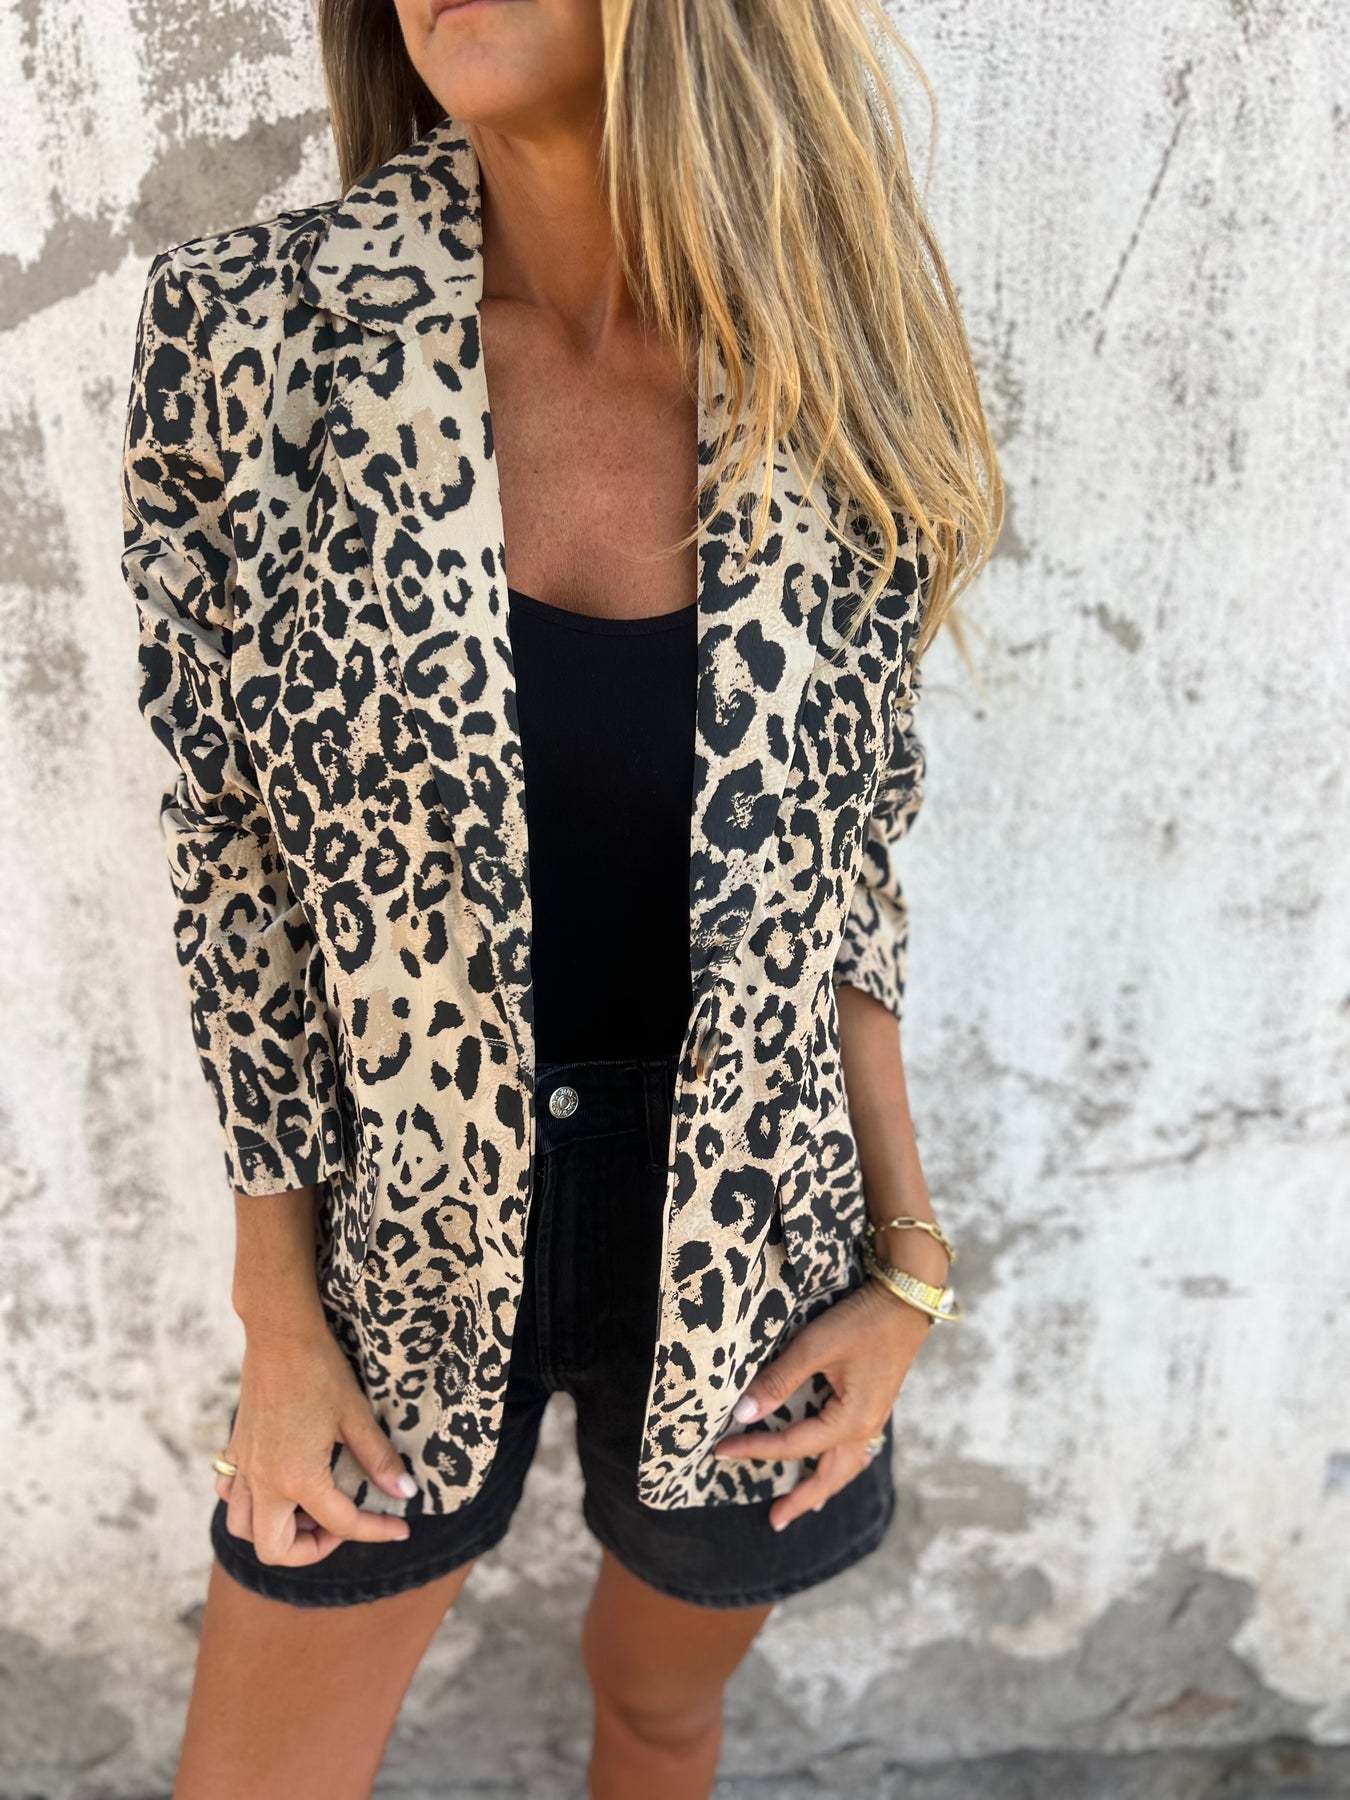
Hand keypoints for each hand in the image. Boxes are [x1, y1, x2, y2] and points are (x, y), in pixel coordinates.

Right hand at [214, 1320, 415, 1566]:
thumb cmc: (319, 1371)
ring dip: (276, 1531)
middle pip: (273, 1549)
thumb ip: (378, 1459)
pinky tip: (277, 1486)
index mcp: (297, 1477)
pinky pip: (230, 1495)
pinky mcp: (236, 1449)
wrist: (279, 1335)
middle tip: (341, 1524)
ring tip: (310, 1509)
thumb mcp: (355, 1416)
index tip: (400, 1528)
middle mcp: (263, 1480)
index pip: (340, 1524)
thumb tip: (404, 1492)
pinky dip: (249, 1503)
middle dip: (310, 1550)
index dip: (375, 1531)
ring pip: (243, 1527)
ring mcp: (244, 1466)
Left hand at [713, 1278, 930, 1531]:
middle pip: (828, 1476)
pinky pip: (855, 1450)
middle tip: (774, 1520)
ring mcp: (873, 1419)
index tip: (721, 1450)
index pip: (792, 1445)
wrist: (905, 1300)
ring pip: (846, 1467)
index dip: (754, 1448)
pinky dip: (839, 1467)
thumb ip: (779, 1381)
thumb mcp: (815, 1347)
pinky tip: (832, 1466)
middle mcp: (865, 1428)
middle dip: (801, 1499)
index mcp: (850, 1421)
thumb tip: (744, 1414)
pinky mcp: (874, 1406)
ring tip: (803, 1505)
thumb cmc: (862, 1321)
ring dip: (823, 1487)